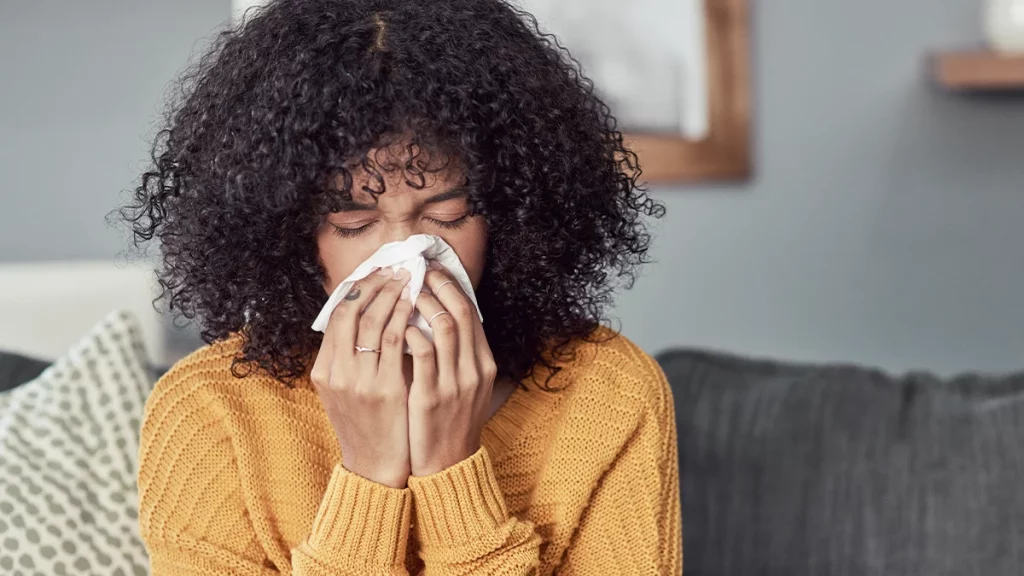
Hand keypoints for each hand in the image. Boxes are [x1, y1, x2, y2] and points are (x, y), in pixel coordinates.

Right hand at [310, 267, 413, 488]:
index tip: (377, 272)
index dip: (357, 289)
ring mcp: (358, 381)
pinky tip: (416, 306)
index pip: (336, 316)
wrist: (374, 466)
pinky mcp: (384, 389)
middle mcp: (336, 373)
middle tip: (396, 268)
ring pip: (372, 322)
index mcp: (324, 370)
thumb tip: (362, 317)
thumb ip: (347, 358)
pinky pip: (394, 342)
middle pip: (351, 312)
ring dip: (392, 295)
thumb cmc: (366, 425)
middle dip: (375, 284)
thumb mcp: (344, 391)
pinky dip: (404, 318)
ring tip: (408, 279)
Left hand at [405, 262, 497, 476]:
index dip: (451, 285)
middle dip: (437, 285)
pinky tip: (396, 326)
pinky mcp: (431, 397)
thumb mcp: (465, 386)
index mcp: (483, 364)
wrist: (447, 465)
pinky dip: (410, 334)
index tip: (432, 269)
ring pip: (444, 327)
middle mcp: (474, 370)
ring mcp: (455, 384)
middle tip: (415, 269)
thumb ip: (458, 355)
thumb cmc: (449, 421)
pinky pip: (422, 355)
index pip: (471, 312)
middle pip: (460, 312)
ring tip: (403, 291)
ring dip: (422, 303)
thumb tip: (440, 317)